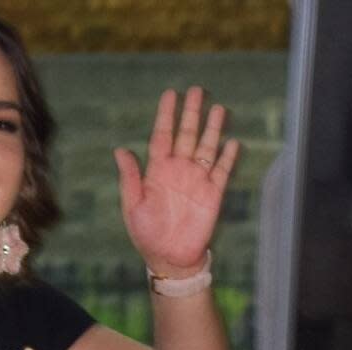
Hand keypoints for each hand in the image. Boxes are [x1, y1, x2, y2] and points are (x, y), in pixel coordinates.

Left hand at [114, 86, 239, 278]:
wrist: (169, 258)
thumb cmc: (146, 234)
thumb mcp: (132, 205)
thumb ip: (130, 177)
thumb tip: (120, 150)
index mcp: (157, 171)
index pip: (162, 136)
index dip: (166, 115)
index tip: (170, 94)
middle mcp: (178, 170)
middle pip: (187, 135)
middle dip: (192, 113)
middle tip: (197, 90)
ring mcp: (197, 180)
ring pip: (206, 147)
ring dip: (213, 129)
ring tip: (218, 109)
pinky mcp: (213, 193)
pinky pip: (222, 170)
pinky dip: (227, 156)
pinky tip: (231, 142)